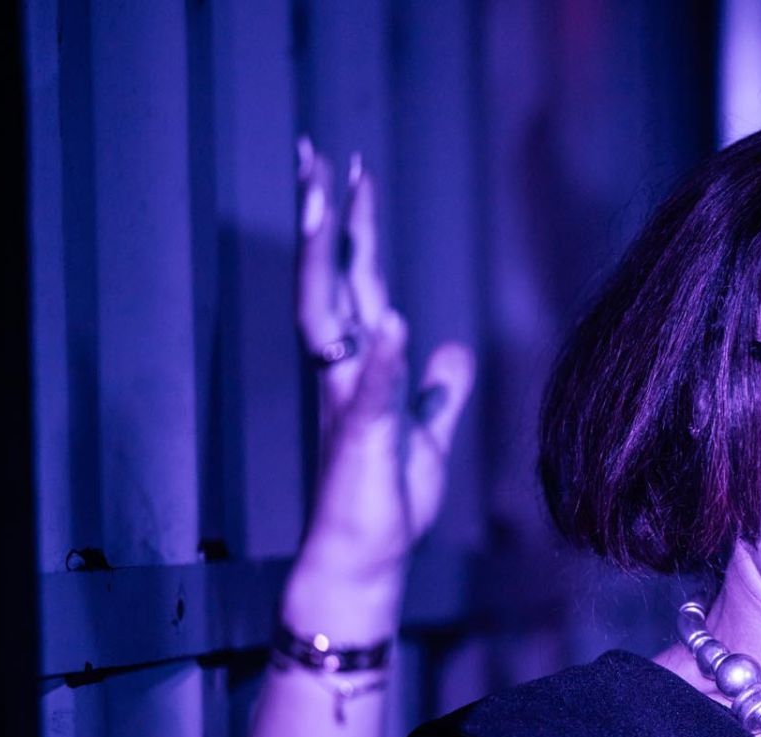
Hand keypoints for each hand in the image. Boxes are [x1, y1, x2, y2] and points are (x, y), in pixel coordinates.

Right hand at [293, 140, 474, 588]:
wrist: (367, 557)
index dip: (354, 228)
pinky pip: (372, 390)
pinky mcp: (363, 438)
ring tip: (331, 206)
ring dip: (331, 263)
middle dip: (325, 219)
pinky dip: (384, 357)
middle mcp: (346, 373)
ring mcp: (349, 401)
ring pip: (331, 318)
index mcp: (363, 366)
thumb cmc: (388, 499)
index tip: (349, 172)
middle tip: (312, 154)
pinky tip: (395, 320)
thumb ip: (436, 390)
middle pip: (331, 281)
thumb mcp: (427, 434)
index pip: (356, 282)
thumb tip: (448, 348)